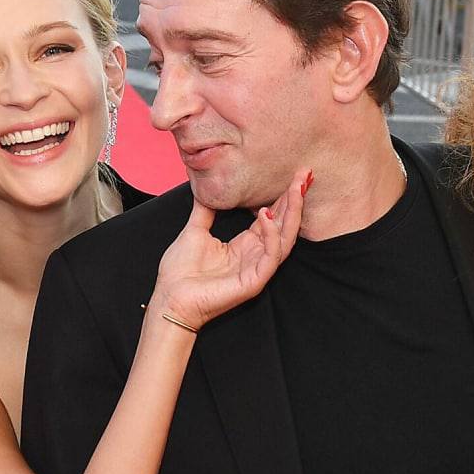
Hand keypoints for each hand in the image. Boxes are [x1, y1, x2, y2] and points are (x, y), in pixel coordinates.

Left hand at [149, 169, 312, 329]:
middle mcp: (255, 256)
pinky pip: (271, 257)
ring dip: (292, 213)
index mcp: (244, 245)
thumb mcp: (195, 231)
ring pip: (285, 239)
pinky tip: (267, 215)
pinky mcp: (253, 281)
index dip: (282, 198)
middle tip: (304, 175)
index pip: (271, 218)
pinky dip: (272, 235)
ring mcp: (256, 269)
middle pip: (283, 225)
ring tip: (296, 189)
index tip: (293, 176)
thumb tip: (206, 188)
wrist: (169, 298)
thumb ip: (205, 210)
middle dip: (294, 200)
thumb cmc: (180, 272)